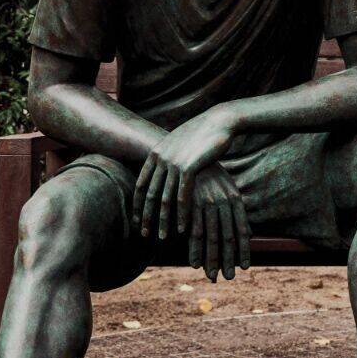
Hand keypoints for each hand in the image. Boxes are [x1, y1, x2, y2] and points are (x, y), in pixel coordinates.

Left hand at [133, 106, 237, 239]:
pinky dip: (182, 215)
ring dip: (163, 220)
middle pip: (149, 194)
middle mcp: (160, 158)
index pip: (140, 184)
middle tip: (144, 234)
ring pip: (164, 199)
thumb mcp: (180, 145)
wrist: (219, 121)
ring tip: (162, 237)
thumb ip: (169, 157)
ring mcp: (174, 162)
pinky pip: (182, 197)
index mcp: (155, 153)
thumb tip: (163, 168)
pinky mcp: (189, 167)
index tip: (137, 220)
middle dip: (146, 217)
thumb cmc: (203, 134)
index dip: (138, 204)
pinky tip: (183, 228)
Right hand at [187, 165, 251, 281]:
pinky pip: (193, 231)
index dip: (243, 250)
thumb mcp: (229, 189)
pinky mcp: (191, 204)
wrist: (191, 154)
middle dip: (228, 260)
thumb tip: (248, 234)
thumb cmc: (212, 174)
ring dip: (212, 260)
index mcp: (236, 200)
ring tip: (213, 276)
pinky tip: (195, 263)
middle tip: (228, 277)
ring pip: (211, 238)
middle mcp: (224, 203)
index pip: (242, 230)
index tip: (244, 267)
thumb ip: (237, 211)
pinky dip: (194, 250)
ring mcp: (207, 204)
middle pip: (228, 238)